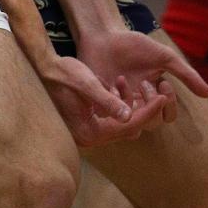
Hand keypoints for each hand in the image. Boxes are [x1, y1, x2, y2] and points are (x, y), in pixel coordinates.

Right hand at [40, 52, 166, 148]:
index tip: (164, 98)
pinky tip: (115, 85)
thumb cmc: (63, 75)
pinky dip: (116, 103)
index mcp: (90, 133)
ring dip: (126, 103)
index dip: (148, 111)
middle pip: (125, 128)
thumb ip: (108, 102)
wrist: (43, 69)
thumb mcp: (88, 85)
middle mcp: (89, 138)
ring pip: (118, 122)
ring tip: (124, 82)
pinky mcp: (85, 122)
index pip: (127, 125)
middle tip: (150, 89)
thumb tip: (129, 117)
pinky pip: (108, 117)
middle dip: (139, 108)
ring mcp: (86, 131)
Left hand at [76, 28, 207, 131]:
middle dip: (151, 102)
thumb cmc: (134, 45)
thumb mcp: (164, 57)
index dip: (169, 104)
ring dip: (132, 102)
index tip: (163, 82)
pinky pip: (111, 117)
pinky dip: (114, 100)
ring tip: (124, 79)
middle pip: (152, 123)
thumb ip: (186, 75)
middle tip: (143, 82)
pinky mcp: (101, 105)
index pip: (167, 116)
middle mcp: (137, 105)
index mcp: (153, 95)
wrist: (104, 35)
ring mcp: (119, 107)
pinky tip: (112, 81)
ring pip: (132, 124)